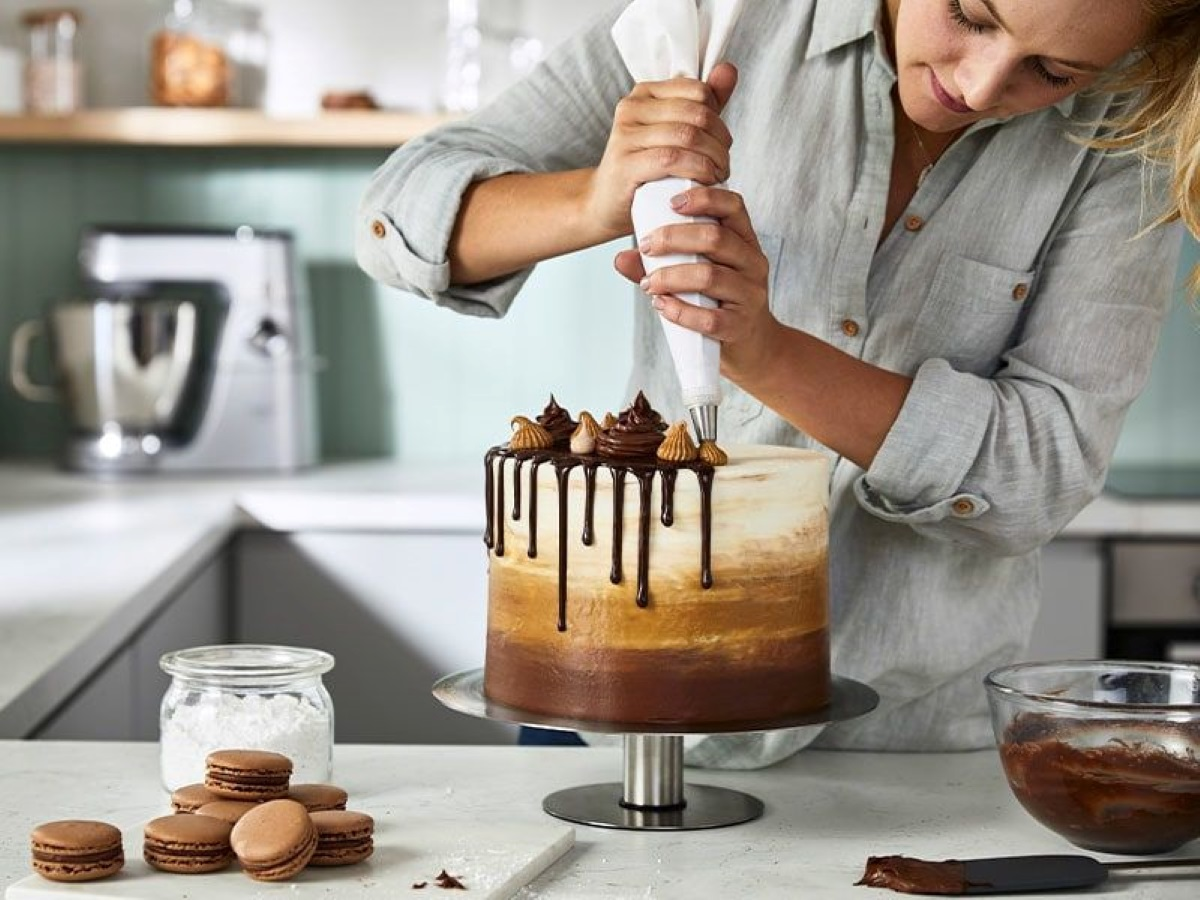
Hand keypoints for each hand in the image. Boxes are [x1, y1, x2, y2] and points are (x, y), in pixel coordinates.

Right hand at [584, 63, 737, 237]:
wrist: (607, 203)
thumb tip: (728, 69)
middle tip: (724, 164)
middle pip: (695, 114)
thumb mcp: (676, 133)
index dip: (718, 118)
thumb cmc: (646, 170)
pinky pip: (671, 159)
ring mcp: (625, 135)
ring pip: (686, 136)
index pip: (697, 91)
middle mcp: (631, 108)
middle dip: (719, 141)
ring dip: (712, 158)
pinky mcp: (625, 164)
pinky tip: (704, 181)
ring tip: (717, 175)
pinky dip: (696, 170)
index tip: (722, 143)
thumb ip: (703, 104)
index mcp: (645, 93)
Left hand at [613, 186, 780, 382]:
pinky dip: (680, 311)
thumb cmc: (719, 302)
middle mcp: (752, 263)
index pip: (733, 206)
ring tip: (648, 283)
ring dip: (670, 277)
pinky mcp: (740, 325)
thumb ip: (661, 265)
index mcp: (744, 241)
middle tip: (646, 246)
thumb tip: (620, 258)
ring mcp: (750, 295)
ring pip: (709, 276)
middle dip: (673, 238)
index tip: (671, 203)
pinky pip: (708, 317)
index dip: (704, 198)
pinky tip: (662, 306)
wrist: (752, 346)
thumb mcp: (697, 276)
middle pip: (715, 238)